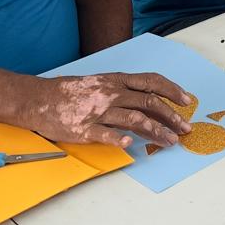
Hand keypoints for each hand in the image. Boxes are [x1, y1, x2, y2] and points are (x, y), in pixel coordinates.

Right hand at [32, 72, 193, 148]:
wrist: (38, 98)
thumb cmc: (71, 91)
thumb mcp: (101, 81)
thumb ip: (123, 88)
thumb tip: (148, 98)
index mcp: (116, 80)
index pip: (151, 82)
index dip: (172, 90)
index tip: (187, 101)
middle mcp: (111, 93)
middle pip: (149, 103)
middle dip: (172, 117)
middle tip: (185, 129)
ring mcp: (98, 111)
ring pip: (135, 119)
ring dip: (156, 131)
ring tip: (169, 142)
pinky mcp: (84, 128)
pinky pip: (105, 134)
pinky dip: (119, 138)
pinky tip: (130, 144)